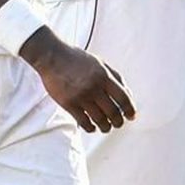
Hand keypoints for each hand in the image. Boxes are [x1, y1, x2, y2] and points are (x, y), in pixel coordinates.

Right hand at [20, 28, 135, 132]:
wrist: (52, 57)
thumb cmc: (76, 59)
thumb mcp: (100, 62)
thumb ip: (115, 76)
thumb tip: (127, 93)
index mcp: (104, 76)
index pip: (123, 97)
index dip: (130, 109)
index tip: (131, 116)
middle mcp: (94, 87)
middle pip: (113, 112)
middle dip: (118, 122)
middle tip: (118, 123)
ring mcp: (81, 97)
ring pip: (100, 120)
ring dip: (106, 127)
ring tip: (106, 127)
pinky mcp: (69, 104)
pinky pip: (84, 122)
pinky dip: (91, 128)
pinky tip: (92, 127)